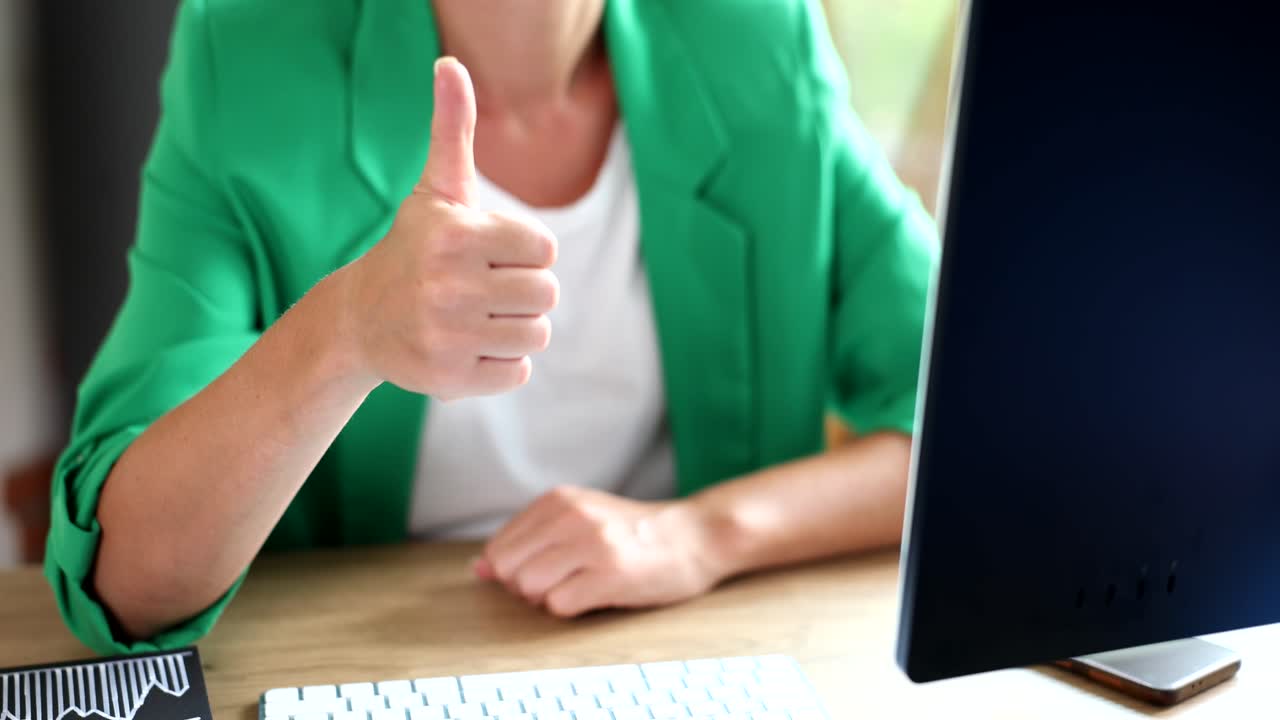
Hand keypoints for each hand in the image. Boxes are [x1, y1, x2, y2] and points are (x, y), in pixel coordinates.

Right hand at [338, 58, 558, 400]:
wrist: (360, 319)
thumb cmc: (415, 247)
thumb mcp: (436, 189)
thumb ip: (452, 129)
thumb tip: (450, 63)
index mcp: (456, 237)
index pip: (544, 250)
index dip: (524, 252)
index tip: (491, 254)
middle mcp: (449, 287)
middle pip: (546, 295)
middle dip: (523, 291)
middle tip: (485, 290)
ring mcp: (447, 335)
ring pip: (536, 335)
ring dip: (515, 328)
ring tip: (479, 318)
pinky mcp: (448, 379)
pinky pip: (517, 373)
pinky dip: (501, 364)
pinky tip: (468, 347)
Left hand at [475, 486, 726, 617]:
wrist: (692, 537)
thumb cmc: (630, 533)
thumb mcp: (577, 519)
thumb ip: (528, 539)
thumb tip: (478, 569)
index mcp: (558, 500)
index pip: (500, 547)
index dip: (514, 569)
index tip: (546, 569)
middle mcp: (571, 516)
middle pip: (508, 569)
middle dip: (525, 586)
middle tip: (561, 581)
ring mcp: (592, 544)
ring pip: (529, 588)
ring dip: (548, 599)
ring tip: (580, 586)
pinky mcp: (610, 574)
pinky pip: (559, 605)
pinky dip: (571, 608)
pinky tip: (596, 593)